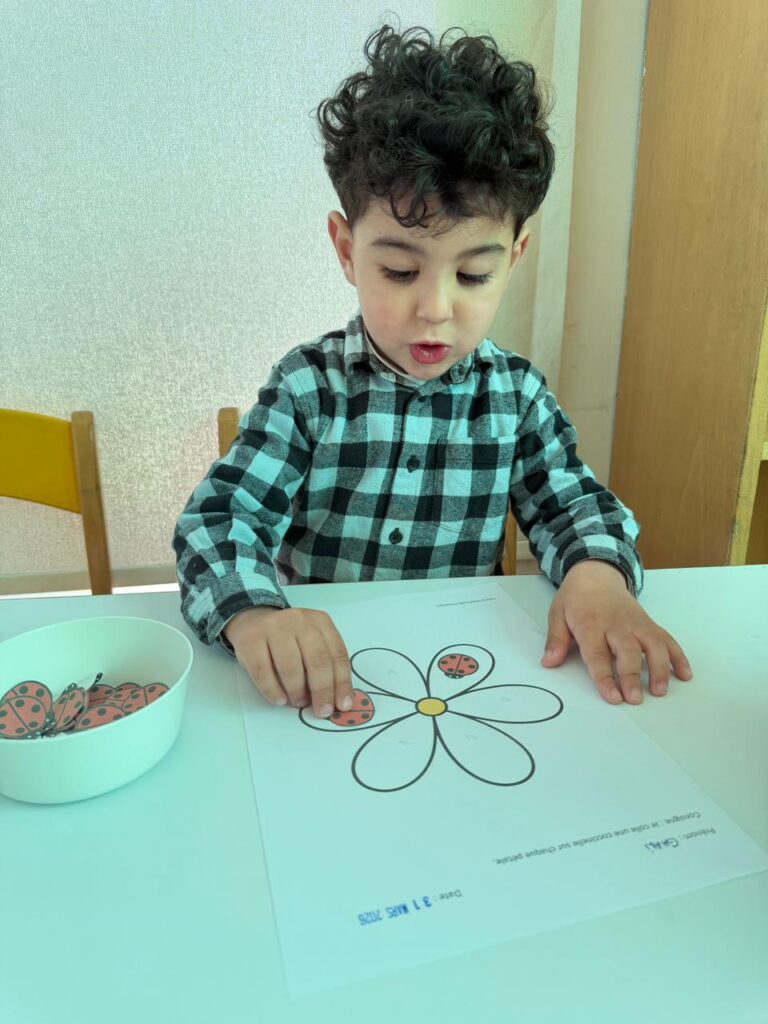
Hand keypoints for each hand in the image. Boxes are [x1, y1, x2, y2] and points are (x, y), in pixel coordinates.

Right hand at [223, 606, 353, 717]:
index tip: (343, 705)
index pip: (337, 654)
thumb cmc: (289, 639)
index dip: (342, 683)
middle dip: (322, 691)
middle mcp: (299, 621)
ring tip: (298, 703)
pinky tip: (279, 700)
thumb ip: (325, 664)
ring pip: (290, 667)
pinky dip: (273, 690)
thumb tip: (337, 698)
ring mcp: (273, 628)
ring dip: (297, 691)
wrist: (254, 621)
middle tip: (322, 711)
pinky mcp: (250, 640)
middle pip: (317, 660)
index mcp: (320, 621)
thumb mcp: (311, 643)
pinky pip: (263, 671)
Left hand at [541, 560, 692, 703]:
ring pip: (653, 645)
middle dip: (632, 676)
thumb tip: (549, 663)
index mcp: (591, 625)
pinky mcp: (649, 623)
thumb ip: (556, 640)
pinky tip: (684, 674)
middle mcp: (616, 625)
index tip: (612, 696)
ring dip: (659, 668)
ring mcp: (636, 623)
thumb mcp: (557, 614)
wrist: (596, 573)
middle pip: (628, 652)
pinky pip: (666, 639)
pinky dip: (678, 656)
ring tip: (660, 691)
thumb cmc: (576, 598)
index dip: (605, 677)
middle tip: (635, 699)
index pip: (598, 655)